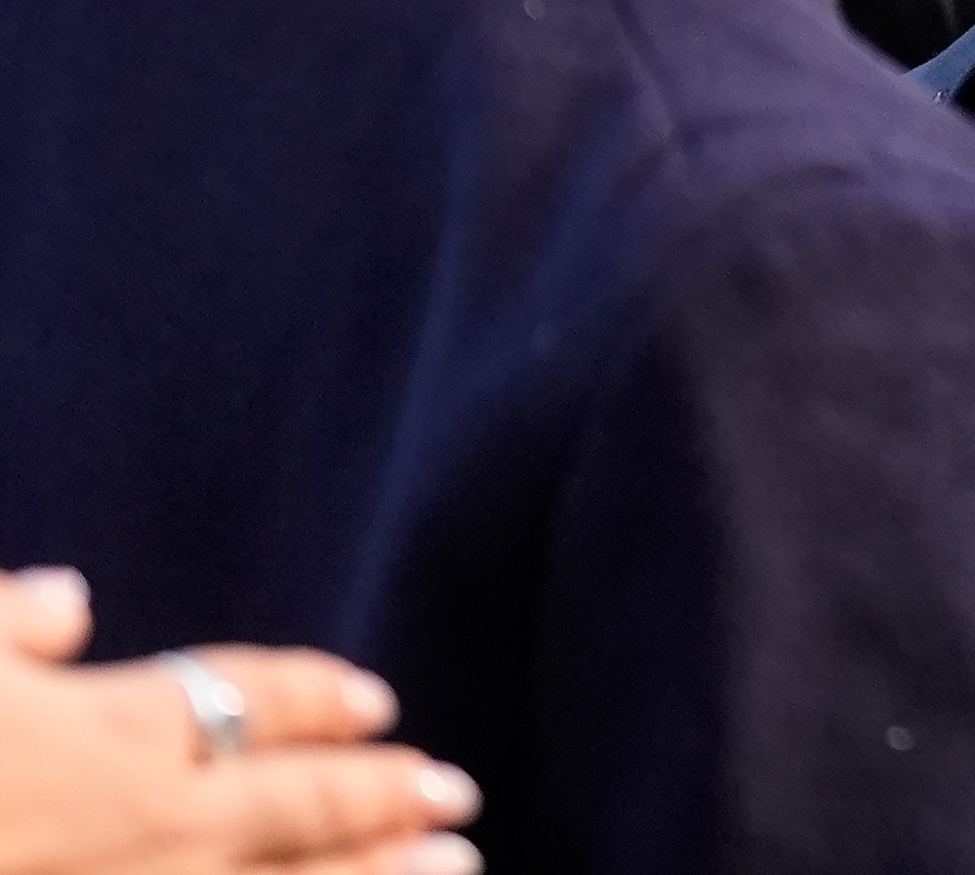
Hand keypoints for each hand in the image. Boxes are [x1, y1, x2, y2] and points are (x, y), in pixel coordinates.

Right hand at [0, 570, 480, 874]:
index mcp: (101, 734)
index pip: (239, 700)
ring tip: (456, 871)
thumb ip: (2, 626)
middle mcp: (145, 824)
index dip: (312, 698)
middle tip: (457, 792)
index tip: (375, 700)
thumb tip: (64, 599)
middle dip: (379, 796)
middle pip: (295, 803)